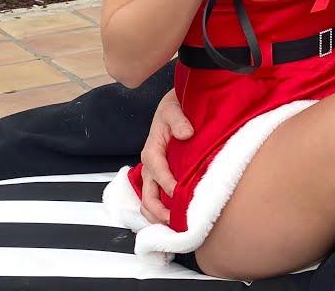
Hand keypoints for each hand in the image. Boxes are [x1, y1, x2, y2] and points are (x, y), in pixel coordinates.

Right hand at [139, 89, 192, 224]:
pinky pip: (155, 196)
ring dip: (156, 215)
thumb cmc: (175, 107)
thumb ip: (178, 119)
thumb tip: (186, 133)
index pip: (157, 171)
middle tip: (174, 222)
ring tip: (172, 227)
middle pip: (147, 193)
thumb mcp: (174, 108)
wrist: (174, 106)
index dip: (167, 184)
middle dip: (158, 210)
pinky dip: (159, 210)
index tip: (179, 195)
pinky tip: (172, 220)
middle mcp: (149, 164)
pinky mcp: (160, 176)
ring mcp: (153, 172)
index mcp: (152, 149)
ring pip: (148, 199)